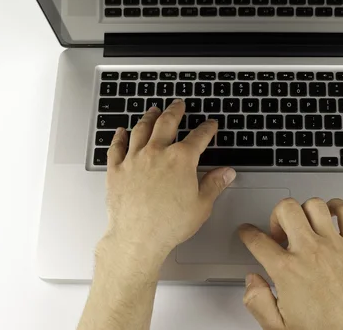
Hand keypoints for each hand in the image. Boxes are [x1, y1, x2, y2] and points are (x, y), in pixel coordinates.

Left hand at [102, 100, 236, 265]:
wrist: (137, 238)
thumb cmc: (168, 224)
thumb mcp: (201, 205)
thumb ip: (214, 184)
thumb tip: (226, 173)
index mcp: (181, 159)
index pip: (198, 137)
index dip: (207, 129)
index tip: (210, 125)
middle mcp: (157, 152)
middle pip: (167, 123)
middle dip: (175, 111)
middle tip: (178, 104)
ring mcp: (134, 159)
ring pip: (141, 129)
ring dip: (149, 117)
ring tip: (153, 110)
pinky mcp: (116, 170)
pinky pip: (116, 147)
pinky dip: (119, 137)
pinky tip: (121, 131)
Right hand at [239, 198, 342, 329]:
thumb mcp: (279, 328)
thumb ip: (258, 302)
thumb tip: (252, 281)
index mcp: (288, 271)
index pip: (257, 240)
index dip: (247, 233)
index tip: (248, 232)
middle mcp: (310, 252)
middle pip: (286, 209)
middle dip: (276, 215)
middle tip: (279, 232)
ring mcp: (335, 246)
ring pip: (315, 205)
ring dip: (304, 212)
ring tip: (303, 225)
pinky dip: (338, 207)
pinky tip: (330, 215)